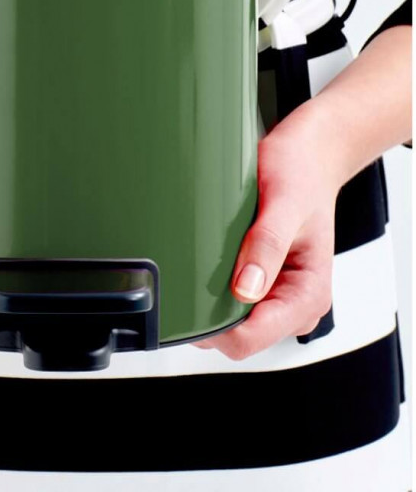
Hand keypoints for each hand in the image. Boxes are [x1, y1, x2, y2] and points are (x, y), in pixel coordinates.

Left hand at [193, 24, 410, 359]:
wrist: (308, 154)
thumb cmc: (302, 173)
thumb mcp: (284, 202)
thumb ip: (267, 245)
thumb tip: (245, 288)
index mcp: (307, 296)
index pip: (250, 338)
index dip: (214, 328)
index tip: (184, 302)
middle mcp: (292, 304)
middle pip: (234, 336)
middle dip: (206, 314)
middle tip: (184, 274)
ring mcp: (274, 296)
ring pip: (227, 323)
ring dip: (206, 301)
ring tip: (198, 262)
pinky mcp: (259, 283)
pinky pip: (226, 301)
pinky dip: (209, 287)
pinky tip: (203, 261)